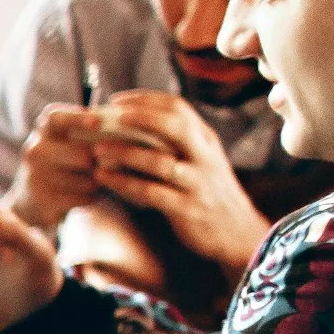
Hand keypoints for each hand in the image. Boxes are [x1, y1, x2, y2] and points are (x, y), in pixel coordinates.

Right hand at [6, 105, 104, 231]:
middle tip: (107, 165)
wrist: (33, 200)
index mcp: (44, 130)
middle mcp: (36, 150)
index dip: (77, 118)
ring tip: (92, 181)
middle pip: (83, 155)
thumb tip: (125, 131)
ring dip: (97, 182)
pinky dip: (90, 197)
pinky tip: (84, 195)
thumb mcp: (68, 141)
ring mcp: (36, 176)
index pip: (57, 118)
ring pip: (86, 179)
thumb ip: (90, 132)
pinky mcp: (44, 199)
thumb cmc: (62, 162)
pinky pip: (82, 197)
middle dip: (101, 163)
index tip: (97, 123)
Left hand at [90, 90, 272, 278]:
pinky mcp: (186, 208)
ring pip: (160, 160)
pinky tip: (102, 178)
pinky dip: (124, 183)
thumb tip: (135, 125)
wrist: (236, 232)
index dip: (146, 100)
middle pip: (175, 125)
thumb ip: (177, 143)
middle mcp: (203, 156)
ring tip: (97, 148)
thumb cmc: (208, 194)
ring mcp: (196, 182)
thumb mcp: (201, 161)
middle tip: (109, 115)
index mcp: (205, 140)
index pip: (178, 107)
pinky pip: (150, 193)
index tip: (117, 100)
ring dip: (125, 152)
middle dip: (140, 116)